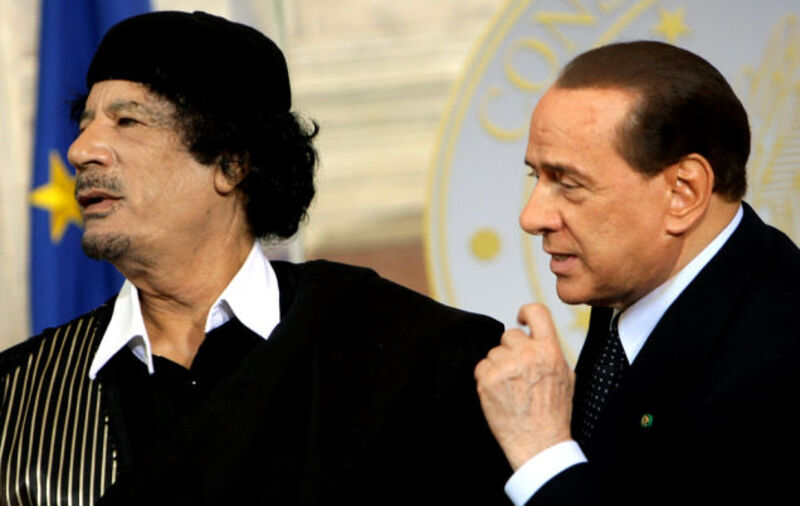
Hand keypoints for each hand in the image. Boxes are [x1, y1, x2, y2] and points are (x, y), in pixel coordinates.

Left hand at [474, 303, 574, 469]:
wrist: (540, 442)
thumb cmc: (554, 413)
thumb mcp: (566, 376)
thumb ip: (550, 352)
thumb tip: (536, 335)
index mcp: (549, 350)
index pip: (536, 312)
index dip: (525, 312)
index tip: (520, 319)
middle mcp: (527, 355)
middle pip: (509, 335)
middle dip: (510, 351)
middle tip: (517, 372)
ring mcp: (506, 367)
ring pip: (493, 352)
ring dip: (498, 366)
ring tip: (510, 388)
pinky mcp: (488, 380)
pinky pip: (481, 367)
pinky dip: (486, 378)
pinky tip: (499, 393)